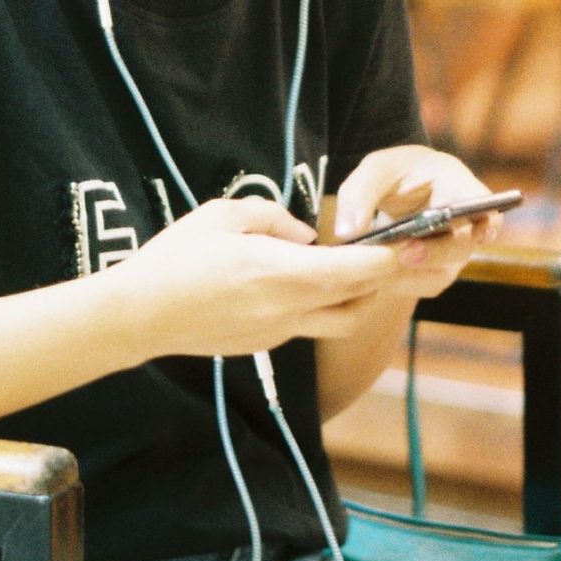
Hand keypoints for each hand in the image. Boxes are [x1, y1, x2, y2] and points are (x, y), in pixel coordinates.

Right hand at [107, 195, 420, 360]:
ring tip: (361, 267)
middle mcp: (289, 311)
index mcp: (283, 275)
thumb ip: (274, 219)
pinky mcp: (264, 345)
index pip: (358, 270)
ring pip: (338, 318)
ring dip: (358, 296)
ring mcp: (278, 333)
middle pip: (360, 301)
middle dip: (387, 280)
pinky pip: (307, 323)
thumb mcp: (223, 215)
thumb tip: (304, 236)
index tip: (422, 243)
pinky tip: (306, 281)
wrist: (138, 316)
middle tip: (406, 255)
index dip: (396, 258)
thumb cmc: (175, 258)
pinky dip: (321, 303)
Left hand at [331, 146, 506, 301]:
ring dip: (409, 274)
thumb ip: (359, 194)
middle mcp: (464, 224)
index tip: (480, 234)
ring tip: (376, 271)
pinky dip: (398, 282)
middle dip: (434, 254)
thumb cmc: (395, 173)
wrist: (398, 190)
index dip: (487, 223)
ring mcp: (453, 251)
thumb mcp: (376, 169)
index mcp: (458, 186)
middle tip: (404, 255)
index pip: (486, 207)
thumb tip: (348, 232)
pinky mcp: (436, 270)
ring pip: (440, 273)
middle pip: (461, 246)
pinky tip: (375, 275)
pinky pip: (422, 284)